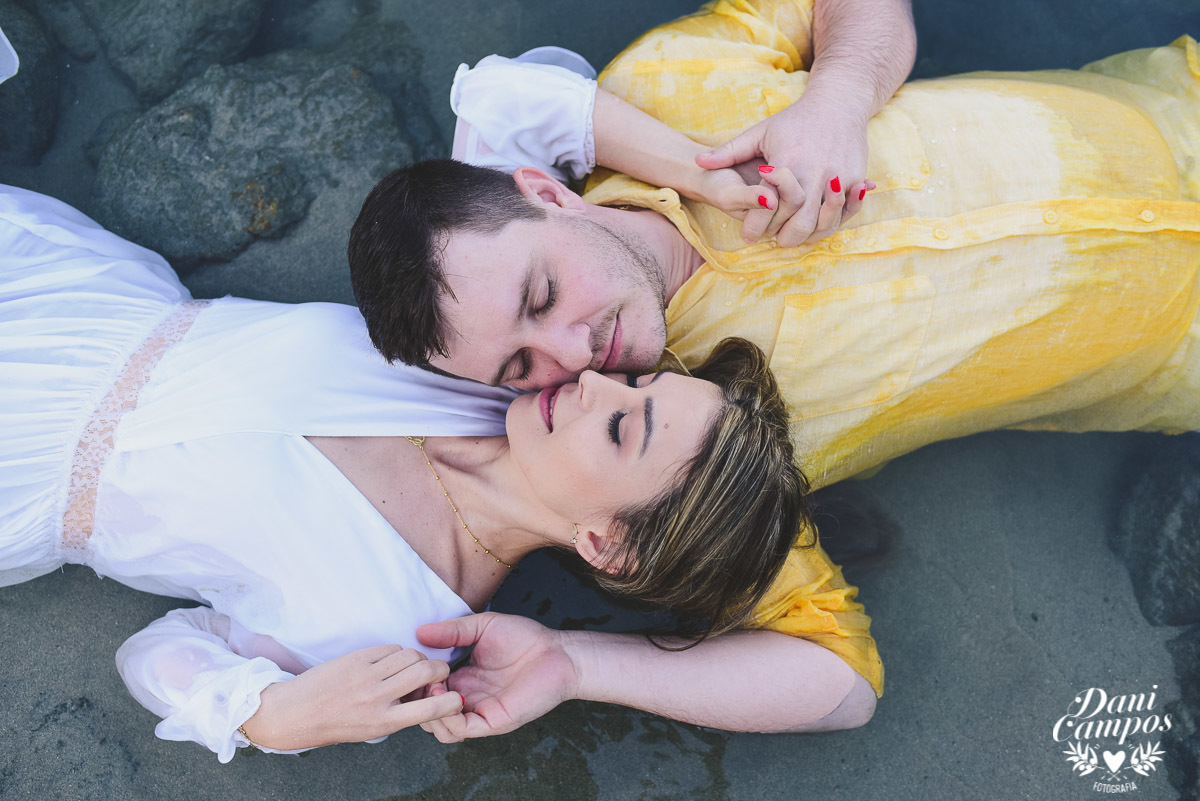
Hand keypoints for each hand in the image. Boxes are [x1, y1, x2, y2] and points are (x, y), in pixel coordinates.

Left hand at [241, 645, 459, 749]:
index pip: (429, 710)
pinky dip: (396, 652)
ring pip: (409, 655)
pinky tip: (390, 660)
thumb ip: (398, 715)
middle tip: (437, 672)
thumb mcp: (370, 731)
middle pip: (424, 672)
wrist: (294, 713)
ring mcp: (365, 676)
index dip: (450, 702)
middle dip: (439, 669)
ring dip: (417, 658)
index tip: (455, 698)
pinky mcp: (355, 658)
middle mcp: (376, 698)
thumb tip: (424, 695)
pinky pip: (389, 648)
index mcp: (382, 723)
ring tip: (411, 665)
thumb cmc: (333, 725)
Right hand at [415, 612, 576, 742]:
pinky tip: (449, 697)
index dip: (414, 681)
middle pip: (427, 711)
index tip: (408, 665)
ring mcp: (478, 712)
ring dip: (429, 710)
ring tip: (435, 688)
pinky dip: (447, 719)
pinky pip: (460, 731)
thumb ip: (452, 631)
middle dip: (416, 698)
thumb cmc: (524, 639)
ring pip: (439, 728)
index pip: (427, 688)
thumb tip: (419, 631)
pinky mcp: (491, 721)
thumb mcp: (482, 627)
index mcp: (462, 677)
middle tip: (418, 680)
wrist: (557, 653)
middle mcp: (467, 697)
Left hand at [696, 92, 872, 246]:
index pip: (769, 208)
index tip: (747, 235)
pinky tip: (815, 225)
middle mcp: (814, 172)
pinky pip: (845, 213)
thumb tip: (697, 162)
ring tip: (793, 235)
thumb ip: (728, 151)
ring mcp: (838, 177)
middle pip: (799, 223)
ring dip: (808, 235)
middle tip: (774, 240)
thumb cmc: (794, 121)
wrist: (838, 103)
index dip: (756, 226)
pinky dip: (830, 223)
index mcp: (787, 163)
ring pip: (823, 223)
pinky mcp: (856, 178)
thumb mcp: (760, 132)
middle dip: (784, 238)